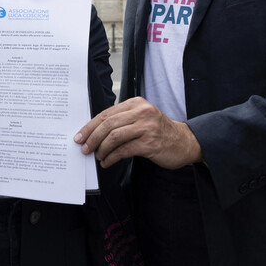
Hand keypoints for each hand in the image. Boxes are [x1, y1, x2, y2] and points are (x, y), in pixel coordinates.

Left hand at [74, 96, 200, 168]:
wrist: (185, 142)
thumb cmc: (159, 132)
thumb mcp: (141, 118)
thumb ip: (122, 120)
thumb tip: (94, 132)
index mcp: (136, 103)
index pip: (107, 113)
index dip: (90, 126)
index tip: (80, 136)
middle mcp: (142, 112)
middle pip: (108, 124)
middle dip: (92, 138)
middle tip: (85, 148)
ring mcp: (147, 127)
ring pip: (114, 137)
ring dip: (101, 149)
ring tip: (97, 156)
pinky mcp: (150, 143)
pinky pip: (124, 150)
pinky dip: (112, 158)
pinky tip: (107, 162)